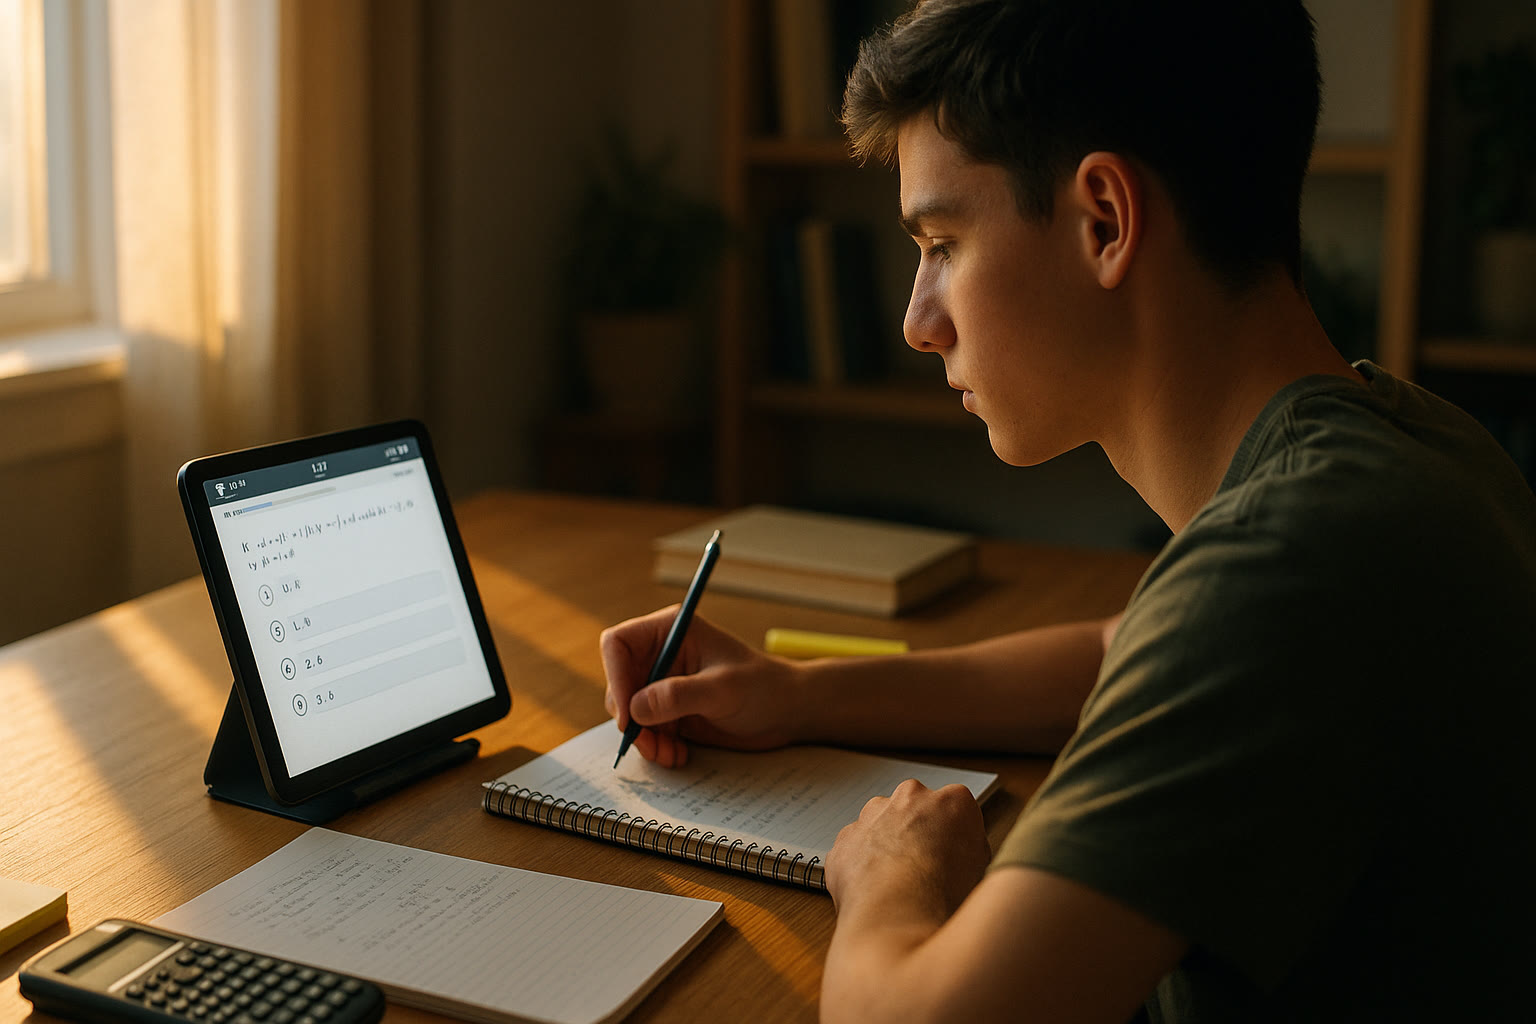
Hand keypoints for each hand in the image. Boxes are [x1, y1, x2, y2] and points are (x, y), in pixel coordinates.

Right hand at [600, 608, 801, 766]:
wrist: (787, 712)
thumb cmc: (763, 688)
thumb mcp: (722, 690)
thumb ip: (678, 696)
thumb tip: (636, 707)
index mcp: (671, 631)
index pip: (619, 644)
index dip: (615, 677)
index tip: (629, 714)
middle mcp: (662, 654)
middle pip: (619, 683)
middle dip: (630, 718)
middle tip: (648, 743)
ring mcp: (665, 684)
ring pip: (630, 712)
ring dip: (643, 738)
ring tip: (668, 754)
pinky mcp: (671, 710)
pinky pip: (646, 730)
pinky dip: (655, 746)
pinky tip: (677, 755)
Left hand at [825, 779, 989, 923]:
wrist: (897, 916)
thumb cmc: (942, 896)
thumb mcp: (982, 873)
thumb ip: (970, 852)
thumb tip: (964, 858)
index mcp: (951, 801)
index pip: (957, 809)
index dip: (955, 836)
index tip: (952, 855)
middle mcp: (909, 798)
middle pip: (915, 809)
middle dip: (917, 833)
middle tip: (923, 870)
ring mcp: (872, 815)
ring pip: (880, 826)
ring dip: (886, 847)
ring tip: (897, 886)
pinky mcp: (845, 839)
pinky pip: (854, 850)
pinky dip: (861, 867)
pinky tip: (874, 893)